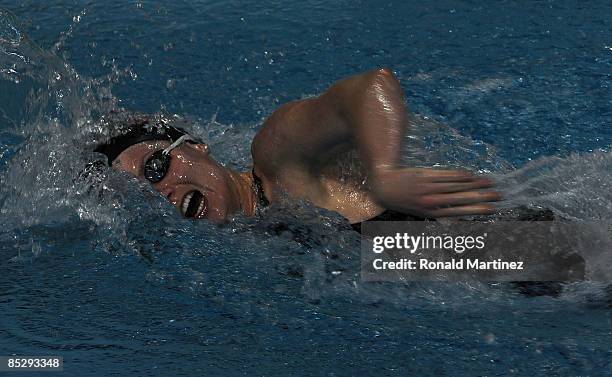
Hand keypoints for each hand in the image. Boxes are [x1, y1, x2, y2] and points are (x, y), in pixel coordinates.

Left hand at [371, 167, 501, 217]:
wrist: (384, 186)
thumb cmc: (403, 201)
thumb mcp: (419, 213)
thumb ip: (438, 214)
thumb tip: (457, 221)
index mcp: (432, 213)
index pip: (460, 212)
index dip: (477, 210)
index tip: (492, 209)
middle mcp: (432, 200)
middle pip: (462, 198)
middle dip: (482, 196)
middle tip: (499, 196)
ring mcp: (429, 187)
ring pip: (457, 185)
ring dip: (475, 183)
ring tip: (490, 182)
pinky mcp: (426, 175)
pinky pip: (446, 175)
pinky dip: (460, 175)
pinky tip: (471, 174)